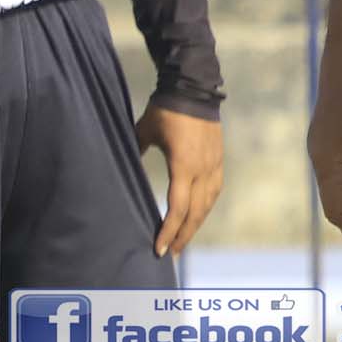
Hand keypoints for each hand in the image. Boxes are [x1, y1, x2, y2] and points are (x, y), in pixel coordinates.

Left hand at [139, 104, 222, 257]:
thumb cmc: (165, 109)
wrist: (194, 87)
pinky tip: (197, 216)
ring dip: (195, 225)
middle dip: (182, 236)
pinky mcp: (218, 160)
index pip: (178, 208)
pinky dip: (205, 208)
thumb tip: (124, 169)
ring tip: (182, 240)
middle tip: (170, 253)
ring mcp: (214, 165)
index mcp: (184, 165)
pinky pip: (214, 192)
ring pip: (207, 205)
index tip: (158, 248)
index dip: (168, 231)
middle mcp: (203, 169)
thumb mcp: (143, 131)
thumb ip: (135, 152)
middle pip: (195, 213)